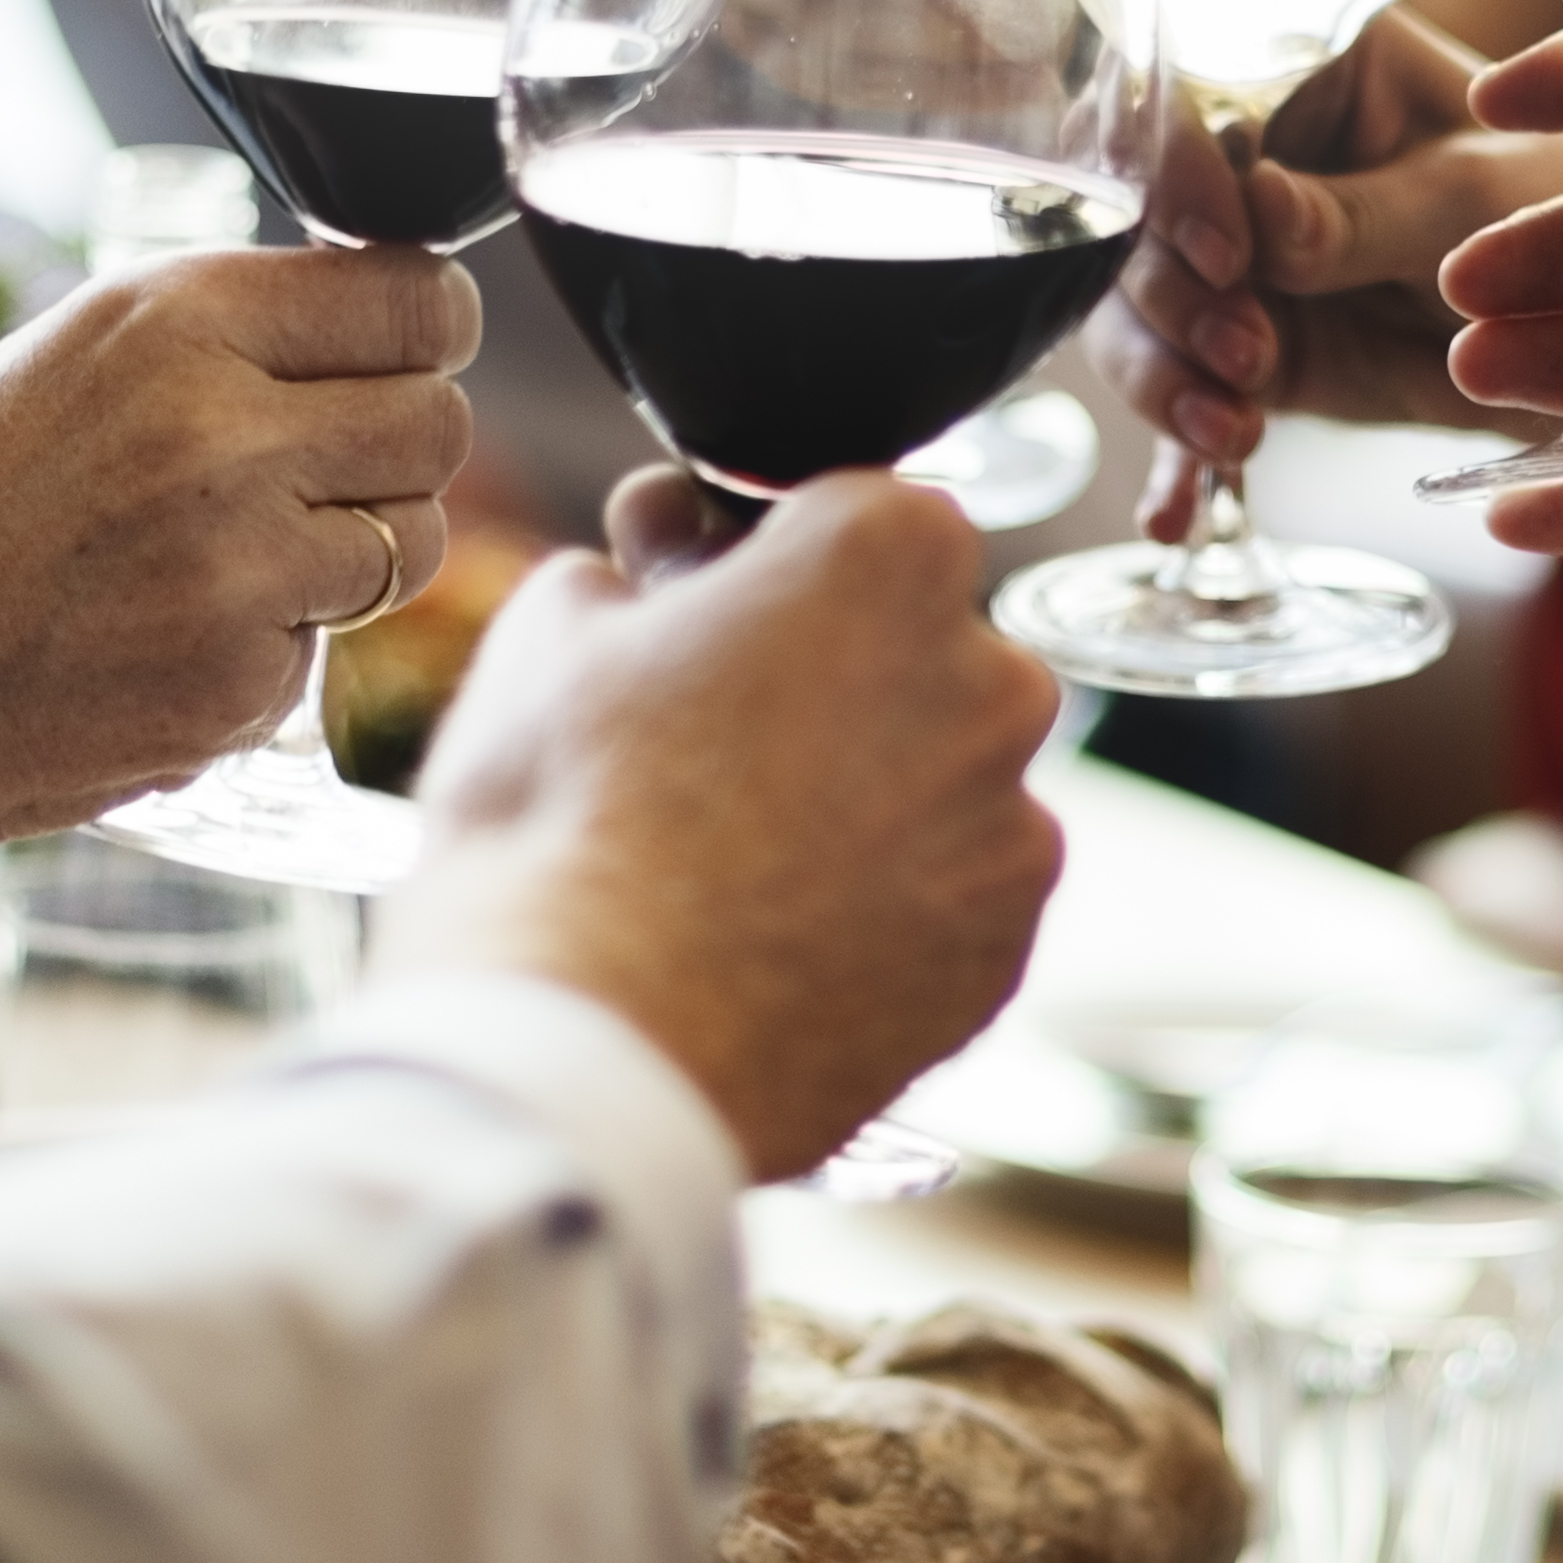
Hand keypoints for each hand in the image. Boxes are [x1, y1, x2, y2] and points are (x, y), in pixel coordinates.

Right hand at [0, 246, 474, 857]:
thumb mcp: (72, 357)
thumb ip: (225, 341)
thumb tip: (379, 336)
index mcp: (177, 316)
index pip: (420, 299)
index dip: (420, 334)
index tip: (396, 356)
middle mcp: (225, 430)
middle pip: (441, 421)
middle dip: (397, 447)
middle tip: (316, 473)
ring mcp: (241, 568)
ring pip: (415, 542)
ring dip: (352, 553)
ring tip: (226, 559)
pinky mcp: (238, 687)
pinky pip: (328, 649)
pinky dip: (271, 650)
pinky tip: (163, 642)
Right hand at [381, 471, 1066, 1177]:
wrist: (593, 1052)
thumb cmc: (559, 822)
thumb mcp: (551, 634)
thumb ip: (634, 565)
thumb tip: (658, 553)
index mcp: (890, 555)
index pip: (851, 511)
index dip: (761, 556)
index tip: (692, 603)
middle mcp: (990, 675)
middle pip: (915, 645)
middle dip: (827, 675)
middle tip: (702, 742)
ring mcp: (1010, 825)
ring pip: (939, 777)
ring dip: (863, 794)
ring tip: (731, 862)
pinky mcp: (1003, 954)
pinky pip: (950, 898)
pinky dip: (886, 908)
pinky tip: (776, 940)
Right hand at [1085, 10, 1562, 533]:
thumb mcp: (1479, 198)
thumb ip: (1370, 214)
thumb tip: (1262, 215)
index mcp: (1300, 60)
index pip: (1194, 96)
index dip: (1185, 173)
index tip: (1227, 250)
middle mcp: (1245, 150)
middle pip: (1139, 211)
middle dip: (1172, 294)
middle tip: (1248, 353)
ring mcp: (1237, 255)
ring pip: (1143, 310)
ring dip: (1166, 378)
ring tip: (1232, 430)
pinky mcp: (1252, 344)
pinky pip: (1192, 396)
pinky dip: (1182, 459)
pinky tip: (1174, 518)